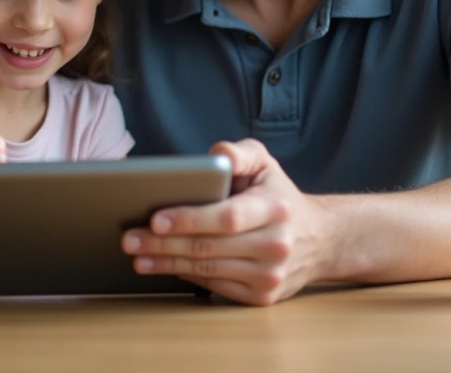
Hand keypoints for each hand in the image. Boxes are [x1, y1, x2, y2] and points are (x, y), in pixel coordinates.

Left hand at [121, 139, 332, 305]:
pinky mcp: (263, 296)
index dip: (189, 219)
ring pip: (208, 269)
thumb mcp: (266, 164)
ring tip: (137, 254)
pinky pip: (216, 285)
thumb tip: (215, 155)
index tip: (155, 219)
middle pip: (209, 246)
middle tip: (130, 238)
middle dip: (163, 243)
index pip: (225, 217)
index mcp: (275, 208)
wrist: (321, 239)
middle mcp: (276, 244)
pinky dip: (186, 276)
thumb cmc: (279, 195)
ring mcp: (271, 275)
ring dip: (167, 263)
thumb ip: (240, 153)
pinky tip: (164, 266)